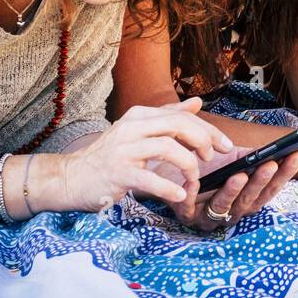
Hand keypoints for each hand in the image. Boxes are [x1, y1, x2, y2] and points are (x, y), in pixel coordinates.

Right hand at [60, 96, 234, 211]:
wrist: (72, 177)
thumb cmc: (110, 156)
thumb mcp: (139, 131)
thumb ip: (169, 117)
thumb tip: (197, 102)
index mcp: (140, 115)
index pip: (182, 116)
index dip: (208, 130)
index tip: (224, 145)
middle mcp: (132, 128)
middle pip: (178, 126)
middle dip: (203, 141)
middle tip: (213, 158)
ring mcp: (123, 150)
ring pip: (167, 148)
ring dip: (188, 165)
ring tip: (193, 178)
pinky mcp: (117, 173)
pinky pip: (149, 179)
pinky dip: (169, 187)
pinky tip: (180, 194)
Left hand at [150, 145, 297, 230]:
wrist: (168, 167)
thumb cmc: (204, 163)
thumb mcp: (229, 156)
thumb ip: (248, 153)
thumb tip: (270, 148)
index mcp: (247, 197)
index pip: (271, 187)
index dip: (285, 172)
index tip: (297, 154)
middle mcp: (232, 210)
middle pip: (251, 200)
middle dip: (262, 182)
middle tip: (271, 164)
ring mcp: (209, 215)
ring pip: (224, 207)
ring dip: (233, 191)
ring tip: (240, 174)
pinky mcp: (185, 214)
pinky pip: (189, 208)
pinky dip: (193, 195)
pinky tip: (195, 182)